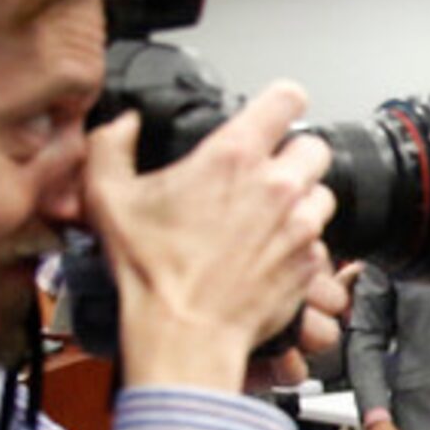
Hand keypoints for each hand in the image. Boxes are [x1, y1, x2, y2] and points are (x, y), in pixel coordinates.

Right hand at [86, 80, 345, 392]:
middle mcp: (276, 186)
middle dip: (294, 155)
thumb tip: (123, 125)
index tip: (274, 111)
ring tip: (267, 218)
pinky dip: (302, 245)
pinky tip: (270, 253)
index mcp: (233, 157)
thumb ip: (111, 145)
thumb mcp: (107, 196)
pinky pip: (320, 242)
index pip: (286, 97)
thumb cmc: (151, 272)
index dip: (281, 101)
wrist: (183, 332)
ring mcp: (299, 226)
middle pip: (314, 147)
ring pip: (322, 195)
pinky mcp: (310, 264)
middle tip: (268, 173)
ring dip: (301, 202)